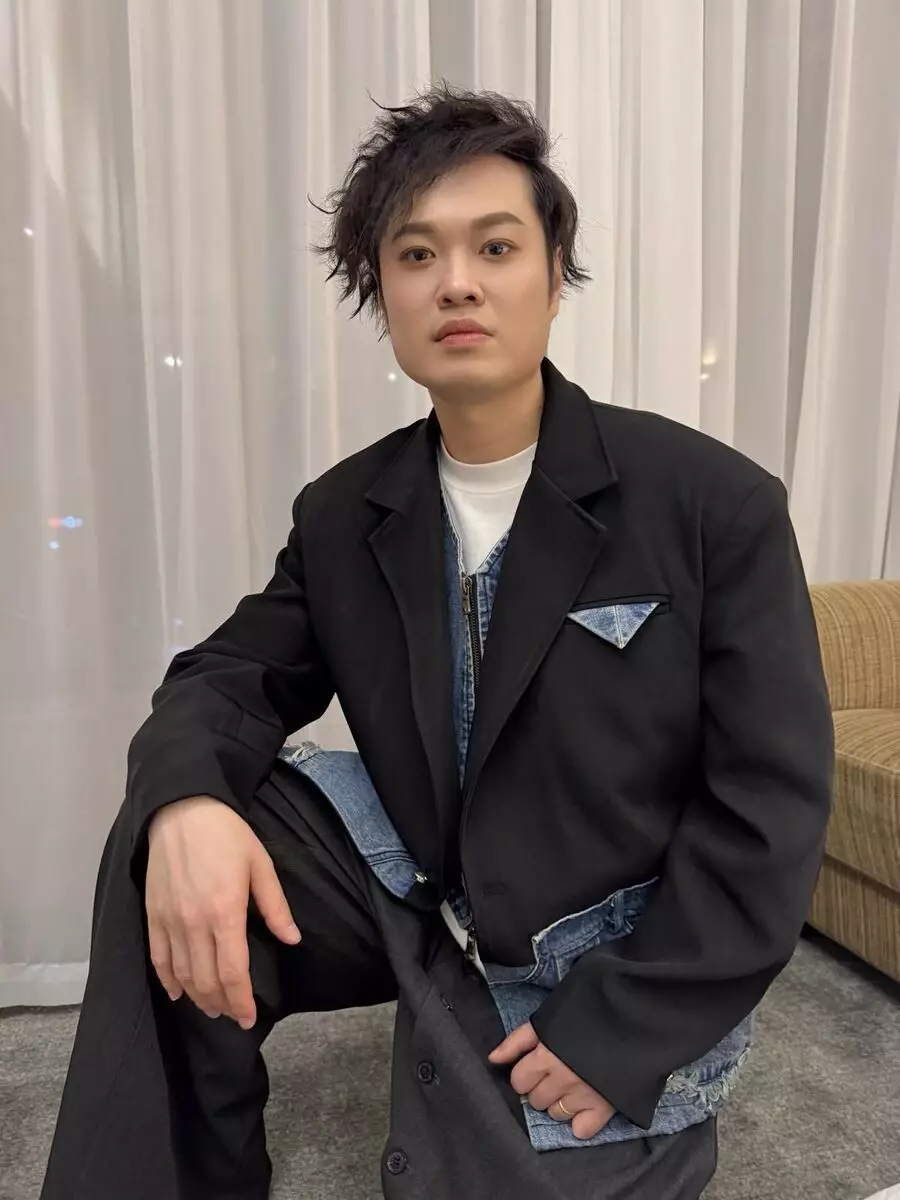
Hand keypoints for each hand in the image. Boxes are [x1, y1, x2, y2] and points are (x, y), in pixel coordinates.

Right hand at [146, 796, 300, 1027]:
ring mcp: (170, 920)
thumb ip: (275, 907)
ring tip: (212, 1007)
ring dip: (197, 997)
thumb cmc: (227, 834)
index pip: (233, 972)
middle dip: (222, 1005)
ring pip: (182, 975)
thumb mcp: (261, 865)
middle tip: (233, 1015)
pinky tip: (177, 992)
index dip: (242, 1002)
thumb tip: (292, 939)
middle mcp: (194, 923)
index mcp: (226, 912)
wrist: (181, 809)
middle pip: (207, 980)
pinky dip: (167, 980)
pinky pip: (158, 958)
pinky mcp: (152, 914)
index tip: (249, 1018)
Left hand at [489, 1021, 614, 1139]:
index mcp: (546, 1056)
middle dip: (542, 1088)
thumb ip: (517, 1040)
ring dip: (560, 1103)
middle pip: (536, 1100)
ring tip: (573, 1085)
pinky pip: (581, 1130)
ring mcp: (583, 1096)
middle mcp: (562, 1079)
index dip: (526, 1074)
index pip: (519, 1081)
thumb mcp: (546, 1021)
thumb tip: (492, 1059)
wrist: (627, 1018)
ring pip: (556, 1114)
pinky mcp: (604, 1108)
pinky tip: (585, 1105)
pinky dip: (581, 1122)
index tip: (537, 1066)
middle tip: (557, 1074)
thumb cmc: (583, 1015)